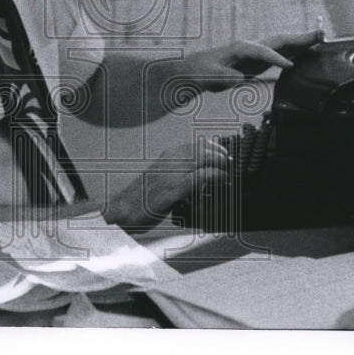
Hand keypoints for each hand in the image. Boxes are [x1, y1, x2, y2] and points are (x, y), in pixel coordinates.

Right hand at [105, 140, 231, 231]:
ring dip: (220, 163)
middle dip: (220, 154)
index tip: (224, 154)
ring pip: (203, 159)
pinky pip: (198, 177)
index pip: (197, 144)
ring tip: (228, 171)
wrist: (123, 210)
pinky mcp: (172, 189)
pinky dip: (214, 176)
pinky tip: (222, 179)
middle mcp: (170, 161)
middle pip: (203, 149)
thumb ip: (179, 173)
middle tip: (230, 164)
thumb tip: (200, 175)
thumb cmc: (142, 198)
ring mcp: (171, 174)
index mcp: (168, 156)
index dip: (214, 148)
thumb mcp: (162, 178)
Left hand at [182, 30, 323, 92]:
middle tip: (321, 34)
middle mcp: (251, 46)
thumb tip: (238, 77)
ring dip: (301, 42)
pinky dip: (294, 51)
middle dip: (299, 38)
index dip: (276, 59)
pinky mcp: (258, 60)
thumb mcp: (212, 76)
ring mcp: (256, 52)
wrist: (197, 69)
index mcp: (241, 48)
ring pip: (282, 45)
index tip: (290, 66)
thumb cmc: (203, 71)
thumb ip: (225, 76)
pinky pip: (280, 53)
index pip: (263, 52)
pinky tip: (305, 52)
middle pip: (279, 41)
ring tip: (321, 38)